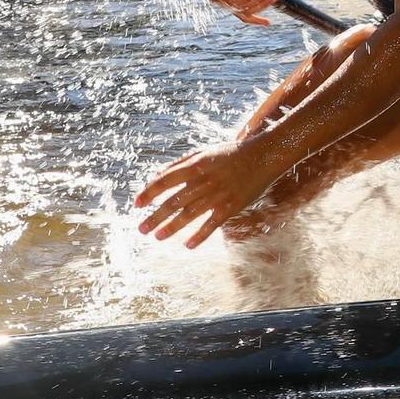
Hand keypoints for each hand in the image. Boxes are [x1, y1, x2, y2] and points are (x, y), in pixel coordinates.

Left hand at [135, 141, 280, 247]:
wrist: (262, 156)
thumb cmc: (229, 154)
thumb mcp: (203, 153)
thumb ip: (179, 164)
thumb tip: (156, 177)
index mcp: (195, 166)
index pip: (164, 181)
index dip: (149, 193)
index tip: (137, 205)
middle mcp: (203, 181)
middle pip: (173, 202)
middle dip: (155, 217)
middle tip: (141, 229)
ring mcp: (217, 195)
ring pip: (190, 215)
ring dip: (172, 227)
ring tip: (158, 237)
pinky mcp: (231, 207)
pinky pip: (212, 224)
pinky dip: (200, 236)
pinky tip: (188, 245)